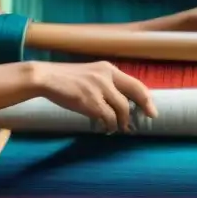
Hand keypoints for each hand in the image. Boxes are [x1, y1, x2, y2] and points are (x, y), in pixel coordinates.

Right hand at [31, 61, 156, 134]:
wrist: (45, 78)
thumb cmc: (65, 79)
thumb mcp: (89, 75)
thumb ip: (105, 84)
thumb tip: (119, 102)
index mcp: (108, 69)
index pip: (134, 82)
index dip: (146, 96)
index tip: (151, 109)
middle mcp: (106, 76)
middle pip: (135, 92)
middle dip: (145, 106)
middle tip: (150, 117)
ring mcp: (99, 88)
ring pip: (122, 108)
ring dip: (123, 121)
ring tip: (119, 128)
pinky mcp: (90, 101)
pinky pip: (108, 117)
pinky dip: (110, 125)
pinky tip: (107, 129)